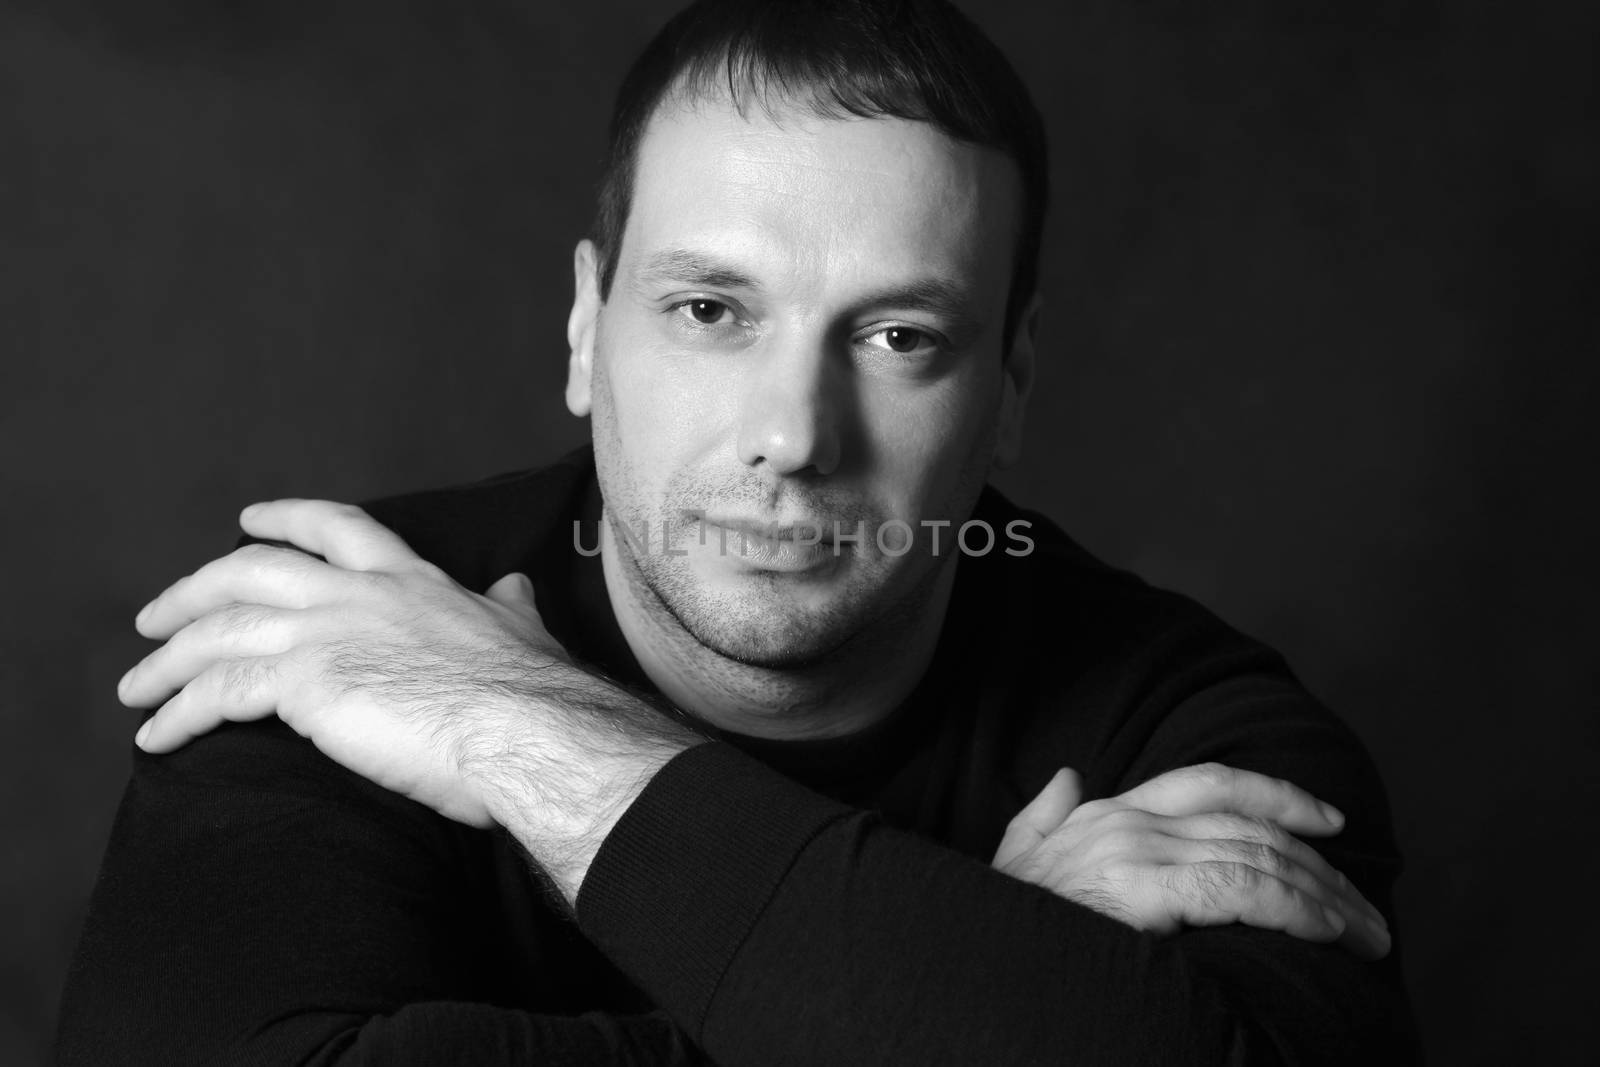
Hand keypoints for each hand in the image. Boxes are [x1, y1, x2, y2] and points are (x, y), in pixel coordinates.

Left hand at [116, 500, 690, 852]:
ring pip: (220, 630)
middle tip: (154, 616)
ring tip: (137, 688)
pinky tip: (157, 735)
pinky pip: (218, 692)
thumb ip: (508, 604)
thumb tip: (516, 584)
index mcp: (408, 580)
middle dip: (193, 591)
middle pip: (250, 571)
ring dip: (168, 659)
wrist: (527, 728)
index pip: (337, 528)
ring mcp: (326, 633)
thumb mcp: (524, 629)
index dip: (286, 519)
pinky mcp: (304, 683)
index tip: (248, 521)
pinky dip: (178, 712)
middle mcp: (358, 594)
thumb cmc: (532, 692)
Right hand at [992, 763, 1390, 959]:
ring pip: (1257, 857)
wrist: (969, 953)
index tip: (1329, 821)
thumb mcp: (1014, 860)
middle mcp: (1127, 821)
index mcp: (1107, 812)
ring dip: (1324, 897)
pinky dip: (1293, 907)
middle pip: (1250, 825)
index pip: (1208, 782)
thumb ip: (1042, 817)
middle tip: (1367, 911)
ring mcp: (1135, 851)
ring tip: (1366, 933)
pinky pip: (1240, 890)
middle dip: (1321, 867)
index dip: (1277, 794)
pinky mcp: (1142, 890)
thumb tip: (1068, 777)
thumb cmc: (1000, 921)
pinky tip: (1325, 930)